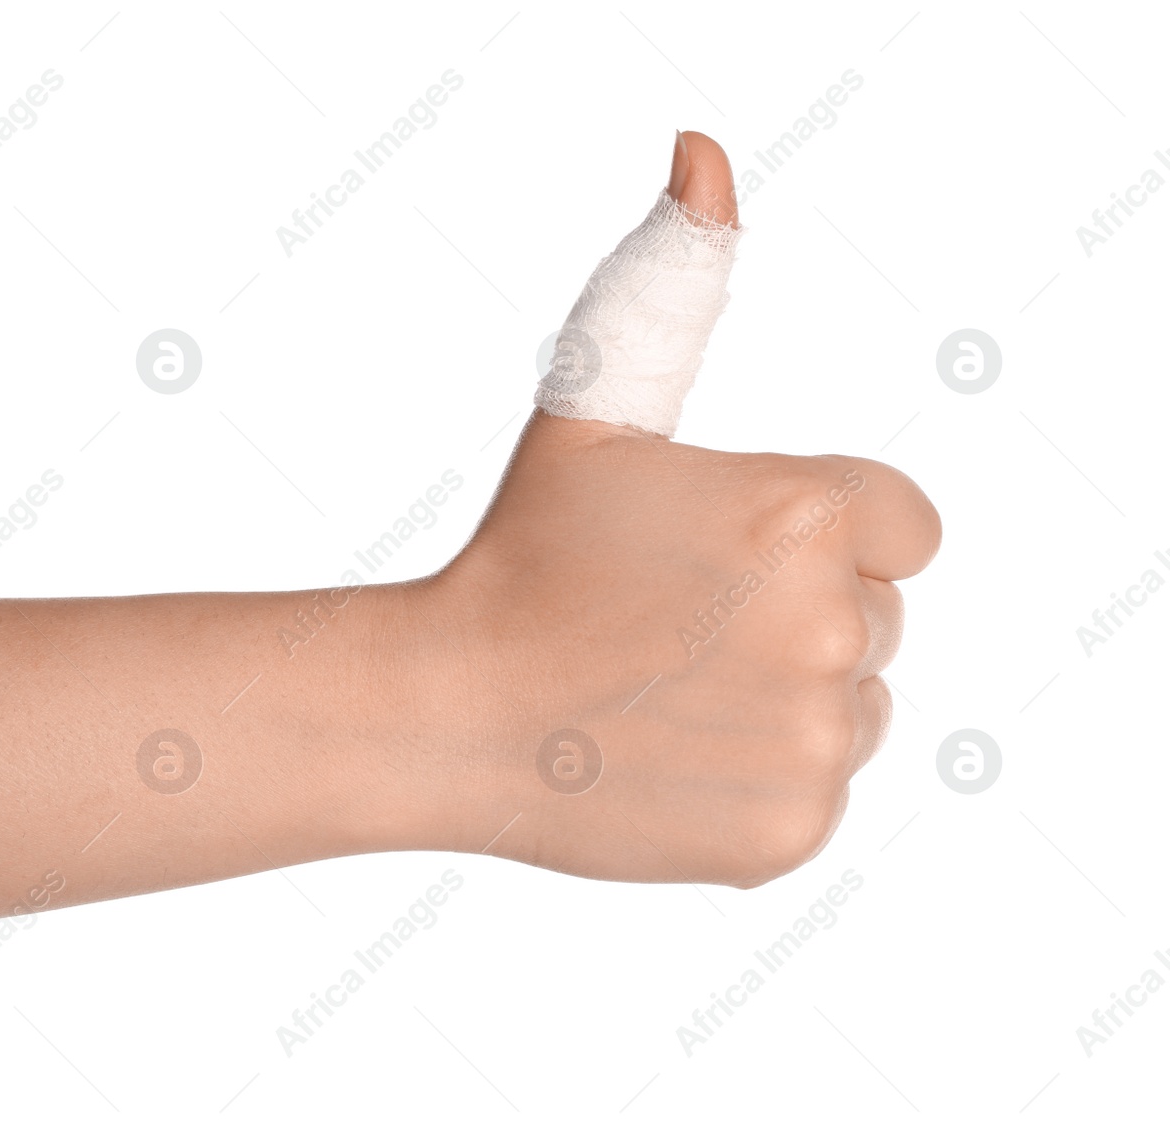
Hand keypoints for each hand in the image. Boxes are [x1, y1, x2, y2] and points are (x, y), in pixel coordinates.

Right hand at [421, 132, 940, 888]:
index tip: (724, 557)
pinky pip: (816, 788)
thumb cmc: (522, 549)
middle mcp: (833, 628)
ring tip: (665, 689)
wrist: (447, 711)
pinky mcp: (793, 831)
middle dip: (792, 617)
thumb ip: (670, 282)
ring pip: (854, 706)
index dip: (814, 538)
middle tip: (671, 625)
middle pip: (875, 618)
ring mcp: (816, 740)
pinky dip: (757, 779)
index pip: (901, 526)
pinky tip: (668, 753)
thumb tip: (703, 155)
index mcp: (807, 514)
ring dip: (781, 698)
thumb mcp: (592, 403)